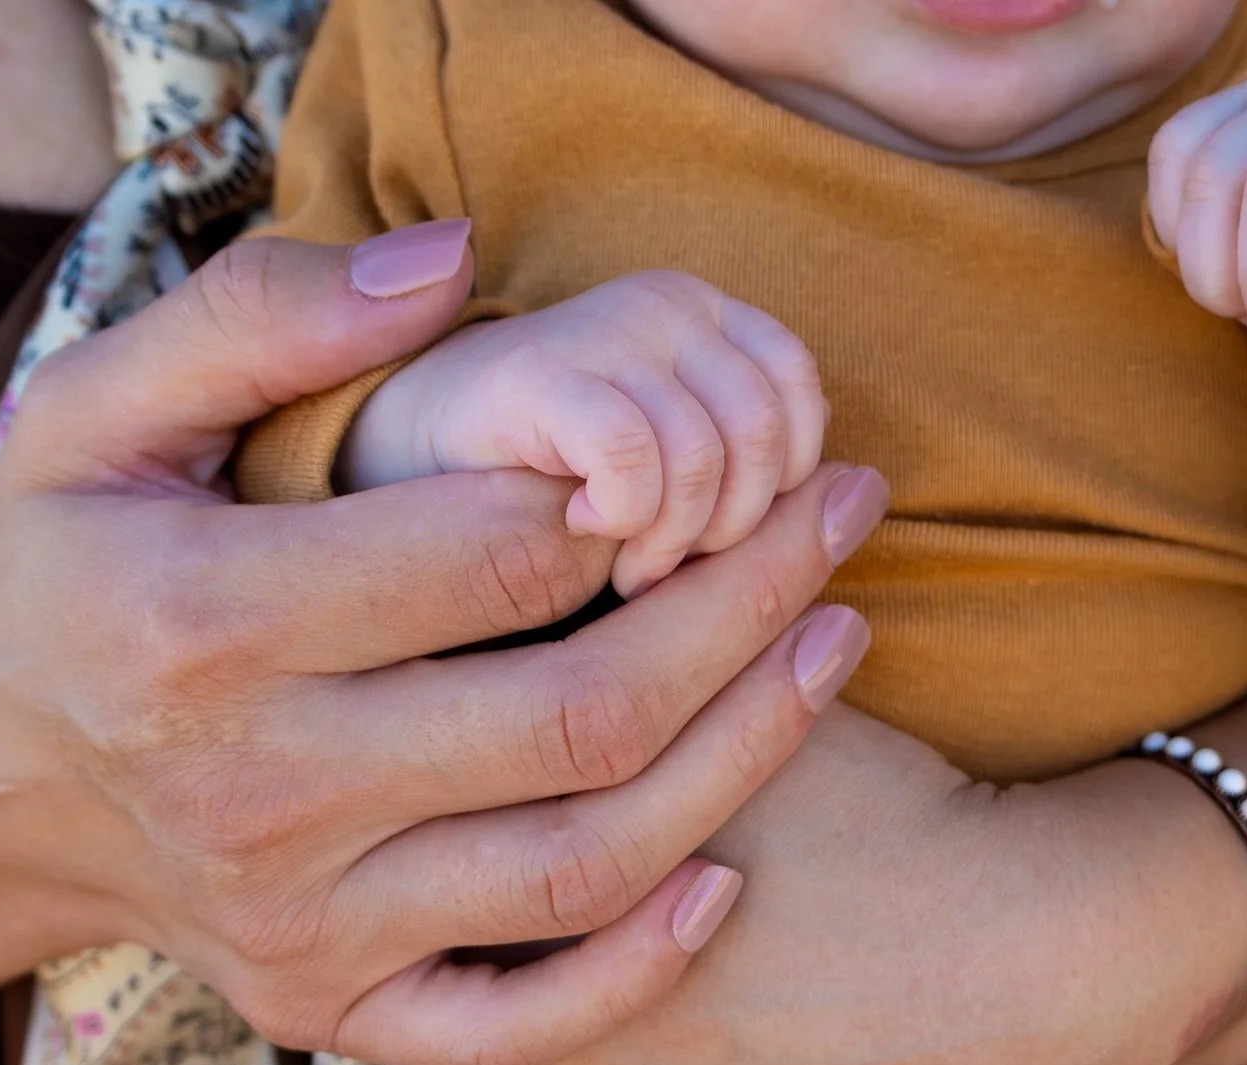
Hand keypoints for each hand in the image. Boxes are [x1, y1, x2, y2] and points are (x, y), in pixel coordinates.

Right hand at [0, 228, 887, 1064]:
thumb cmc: (69, 578)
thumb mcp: (99, 414)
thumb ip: (257, 318)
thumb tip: (450, 262)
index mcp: (201, 626)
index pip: (486, 559)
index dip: (625, 496)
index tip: (707, 447)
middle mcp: (257, 793)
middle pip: (575, 717)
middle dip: (744, 607)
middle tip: (842, 519)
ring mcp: (302, 924)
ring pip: (585, 864)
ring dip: (746, 757)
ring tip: (838, 641)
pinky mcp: (335, 1010)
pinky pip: (522, 1024)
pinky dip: (643, 965)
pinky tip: (736, 875)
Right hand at [340, 269, 827, 597]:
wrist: (385, 462)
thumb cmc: (539, 493)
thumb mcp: (667, 478)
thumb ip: (749, 474)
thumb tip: (862, 500)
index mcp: (709, 318)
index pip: (805, 403)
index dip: (778, 497)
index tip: (717, 553)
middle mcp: (666, 302)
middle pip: (770, 437)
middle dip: (733, 538)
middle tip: (670, 580)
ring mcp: (603, 325)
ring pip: (714, 456)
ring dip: (677, 545)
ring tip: (627, 575)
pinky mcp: (537, 371)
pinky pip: (641, 454)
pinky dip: (629, 518)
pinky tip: (584, 534)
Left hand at [421, 650, 1246, 1064]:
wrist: (1033, 975)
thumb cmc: (873, 825)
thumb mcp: (712, 714)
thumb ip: (583, 662)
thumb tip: (481, 581)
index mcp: (495, 952)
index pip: (424, 880)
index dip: (466, 821)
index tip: (511, 790)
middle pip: (455, 995)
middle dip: (495, 929)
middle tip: (565, 868)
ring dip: (550, 1027)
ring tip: (629, 948)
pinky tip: (683, 1050)